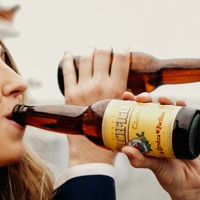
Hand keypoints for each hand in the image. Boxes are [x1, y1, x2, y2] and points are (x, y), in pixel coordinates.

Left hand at [61, 48, 126, 166]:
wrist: (91, 152)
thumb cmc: (112, 135)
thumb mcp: (126, 114)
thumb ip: (127, 99)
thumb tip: (133, 91)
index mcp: (116, 89)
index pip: (121, 59)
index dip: (123, 49)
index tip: (124, 48)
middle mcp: (99, 85)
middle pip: (102, 54)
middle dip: (106, 47)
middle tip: (107, 48)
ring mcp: (82, 88)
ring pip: (85, 58)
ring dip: (89, 50)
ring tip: (92, 49)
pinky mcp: (69, 93)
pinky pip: (66, 71)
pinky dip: (66, 59)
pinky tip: (68, 53)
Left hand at [119, 91, 199, 199]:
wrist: (193, 186)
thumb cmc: (170, 178)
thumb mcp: (154, 168)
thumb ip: (140, 160)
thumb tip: (125, 149)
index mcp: (149, 138)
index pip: (137, 117)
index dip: (131, 105)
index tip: (126, 97)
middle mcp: (160, 132)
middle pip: (152, 109)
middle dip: (146, 100)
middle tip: (141, 98)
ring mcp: (175, 131)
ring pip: (168, 110)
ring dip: (164, 100)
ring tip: (161, 99)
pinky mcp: (190, 131)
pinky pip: (186, 116)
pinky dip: (183, 106)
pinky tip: (179, 101)